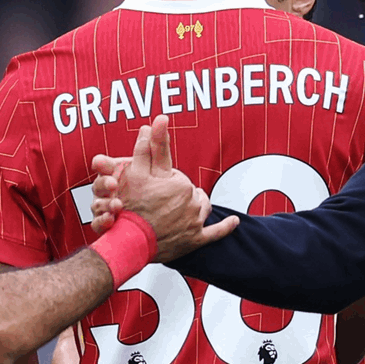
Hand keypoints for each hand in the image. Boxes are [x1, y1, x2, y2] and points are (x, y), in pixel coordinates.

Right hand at [91, 115, 237, 261]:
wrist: (130, 243)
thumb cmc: (131, 207)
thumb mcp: (135, 174)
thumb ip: (147, 147)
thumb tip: (157, 120)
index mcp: (181, 183)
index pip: (178, 177)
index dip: (164, 184)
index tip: (152, 191)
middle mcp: (193, 202)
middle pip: (190, 192)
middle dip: (177, 195)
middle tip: (158, 204)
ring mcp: (195, 222)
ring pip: (201, 208)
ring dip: (194, 208)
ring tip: (178, 212)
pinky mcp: (196, 240)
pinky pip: (217, 232)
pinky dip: (226, 227)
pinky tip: (234, 222)